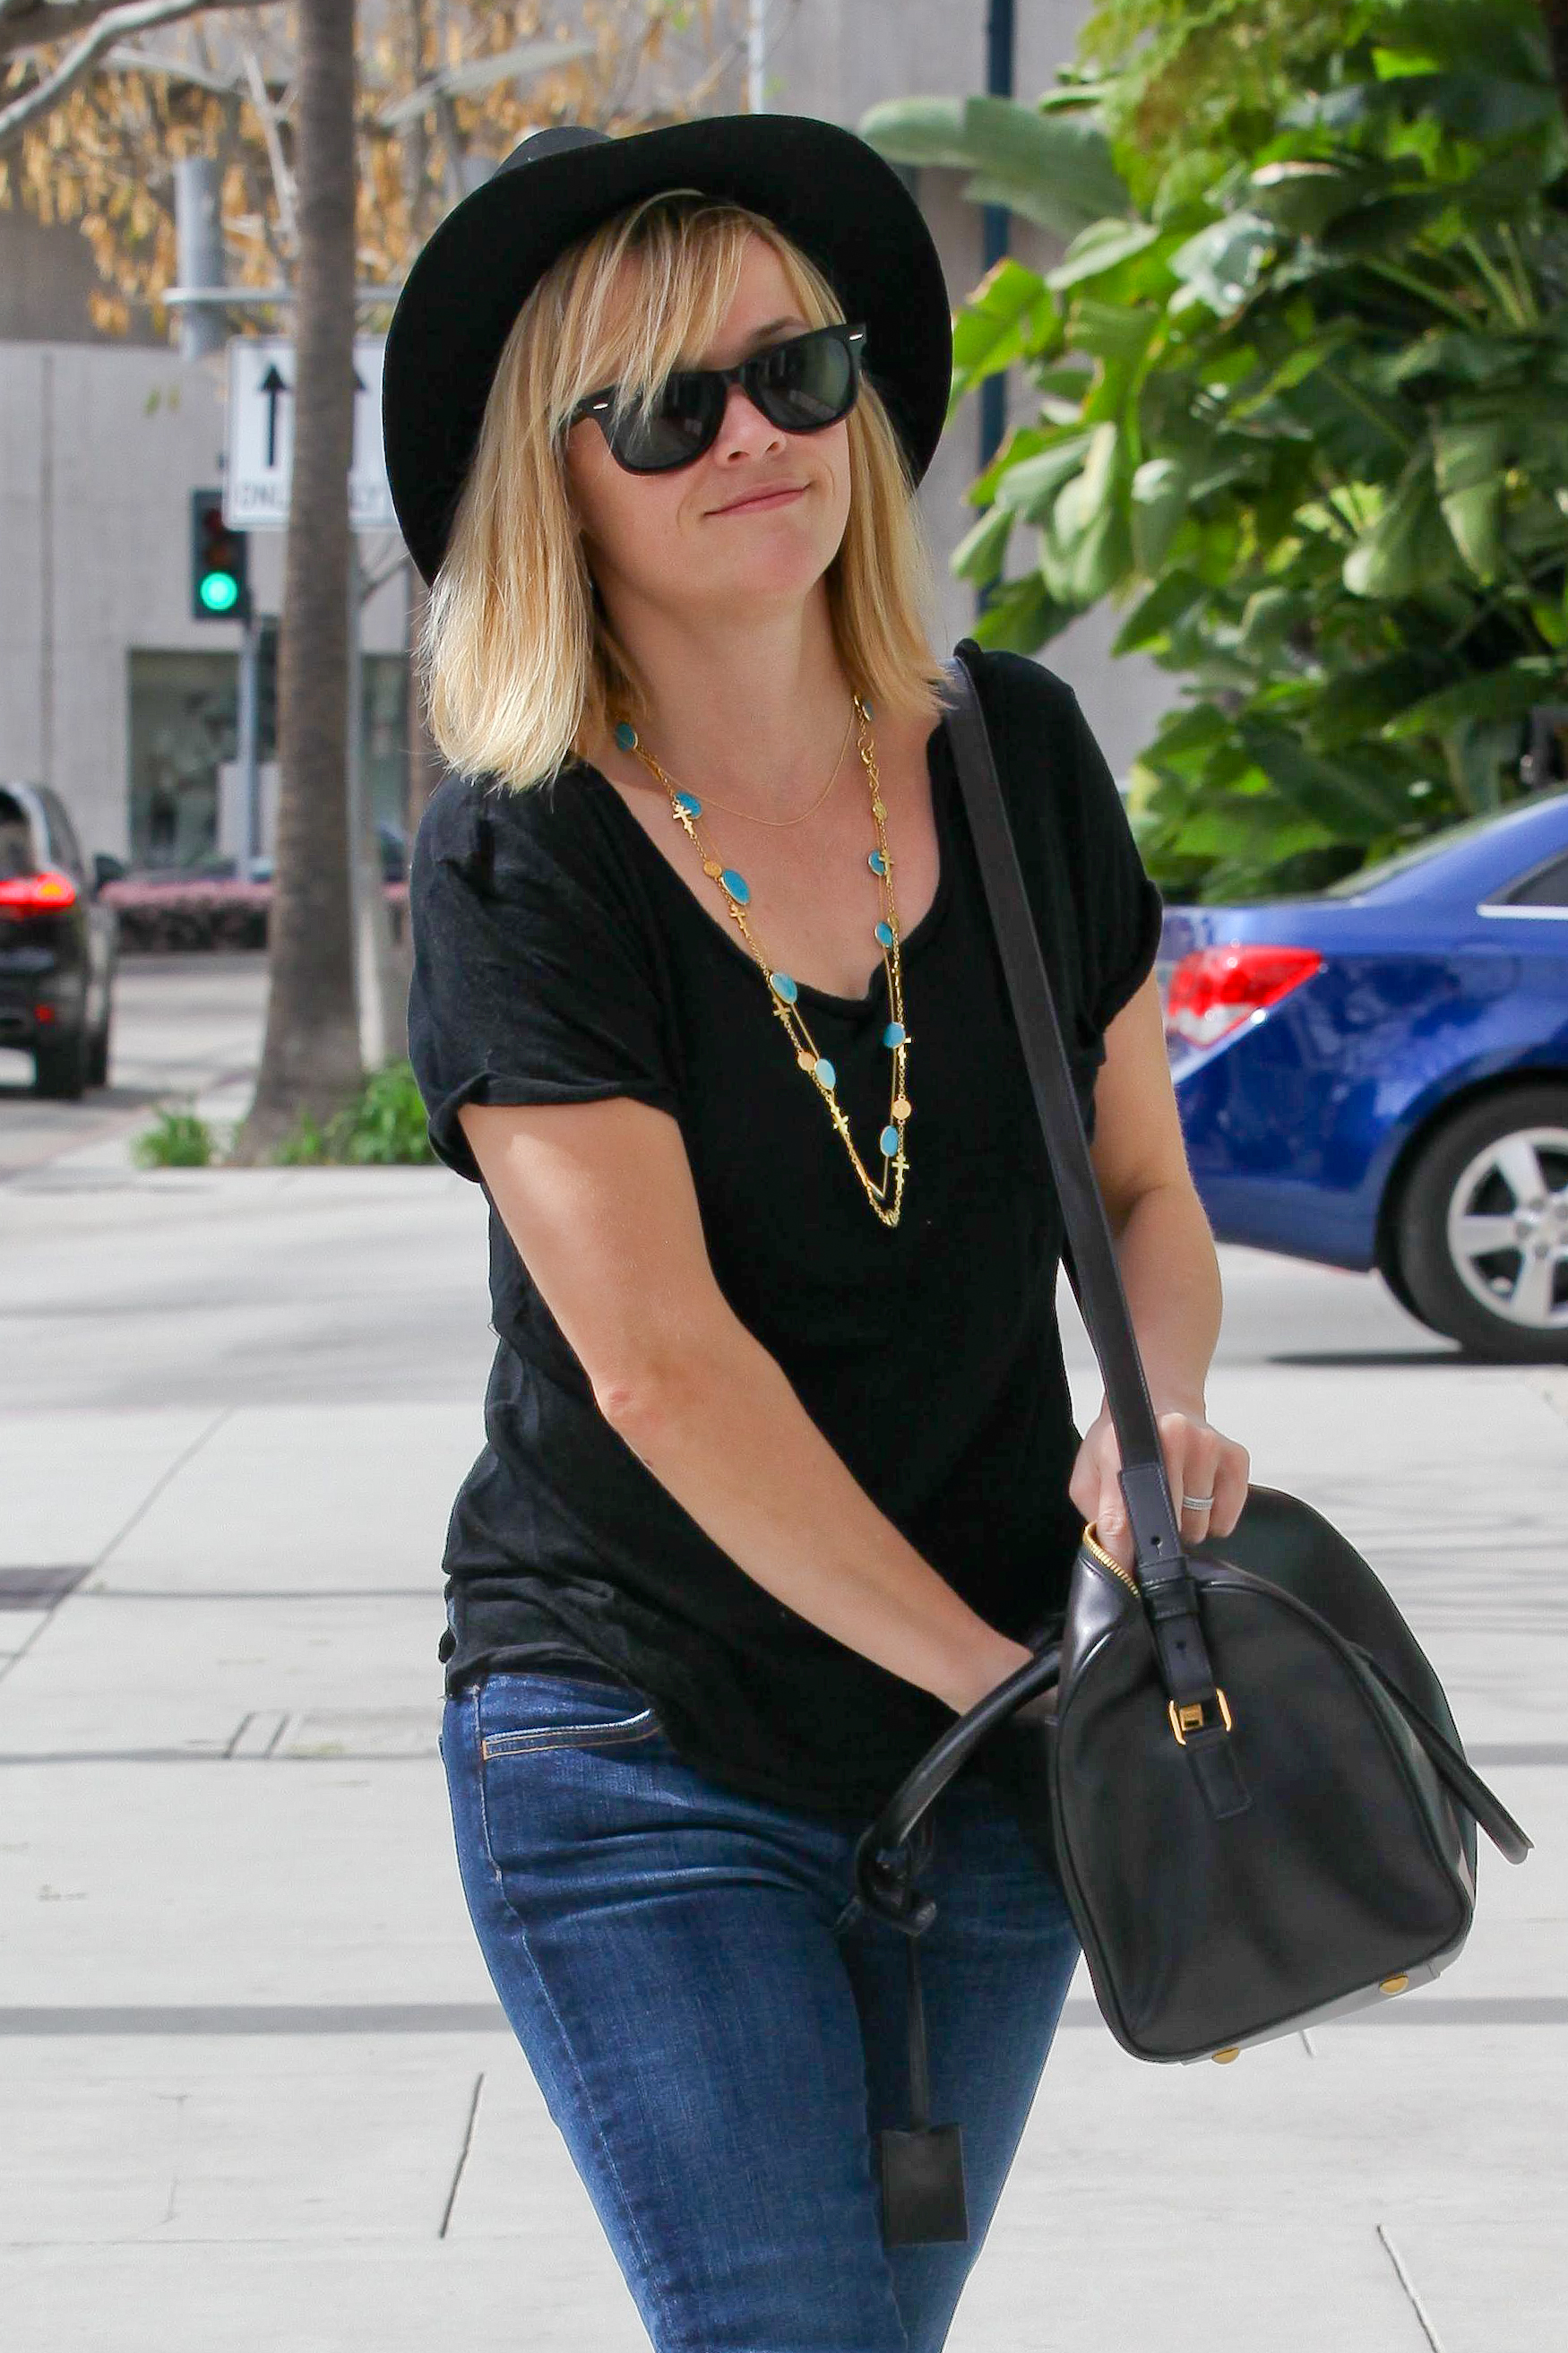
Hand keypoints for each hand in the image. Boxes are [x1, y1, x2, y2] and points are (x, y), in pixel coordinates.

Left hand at [1067, 1400, 1249, 1576]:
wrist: (1160, 1396)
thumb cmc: (1120, 1441)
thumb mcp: (1091, 1470)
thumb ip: (1097, 1512)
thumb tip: (1116, 1556)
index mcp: (1124, 1445)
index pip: (1122, 1518)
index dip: (1124, 1554)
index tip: (1127, 1575)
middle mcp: (1171, 1438)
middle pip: (1168, 1528)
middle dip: (1158, 1534)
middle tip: (1151, 1514)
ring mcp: (1207, 1445)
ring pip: (1199, 1525)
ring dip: (1186, 1526)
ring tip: (1175, 1500)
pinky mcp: (1235, 1456)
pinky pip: (1227, 1518)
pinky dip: (1214, 1520)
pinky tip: (1199, 1497)